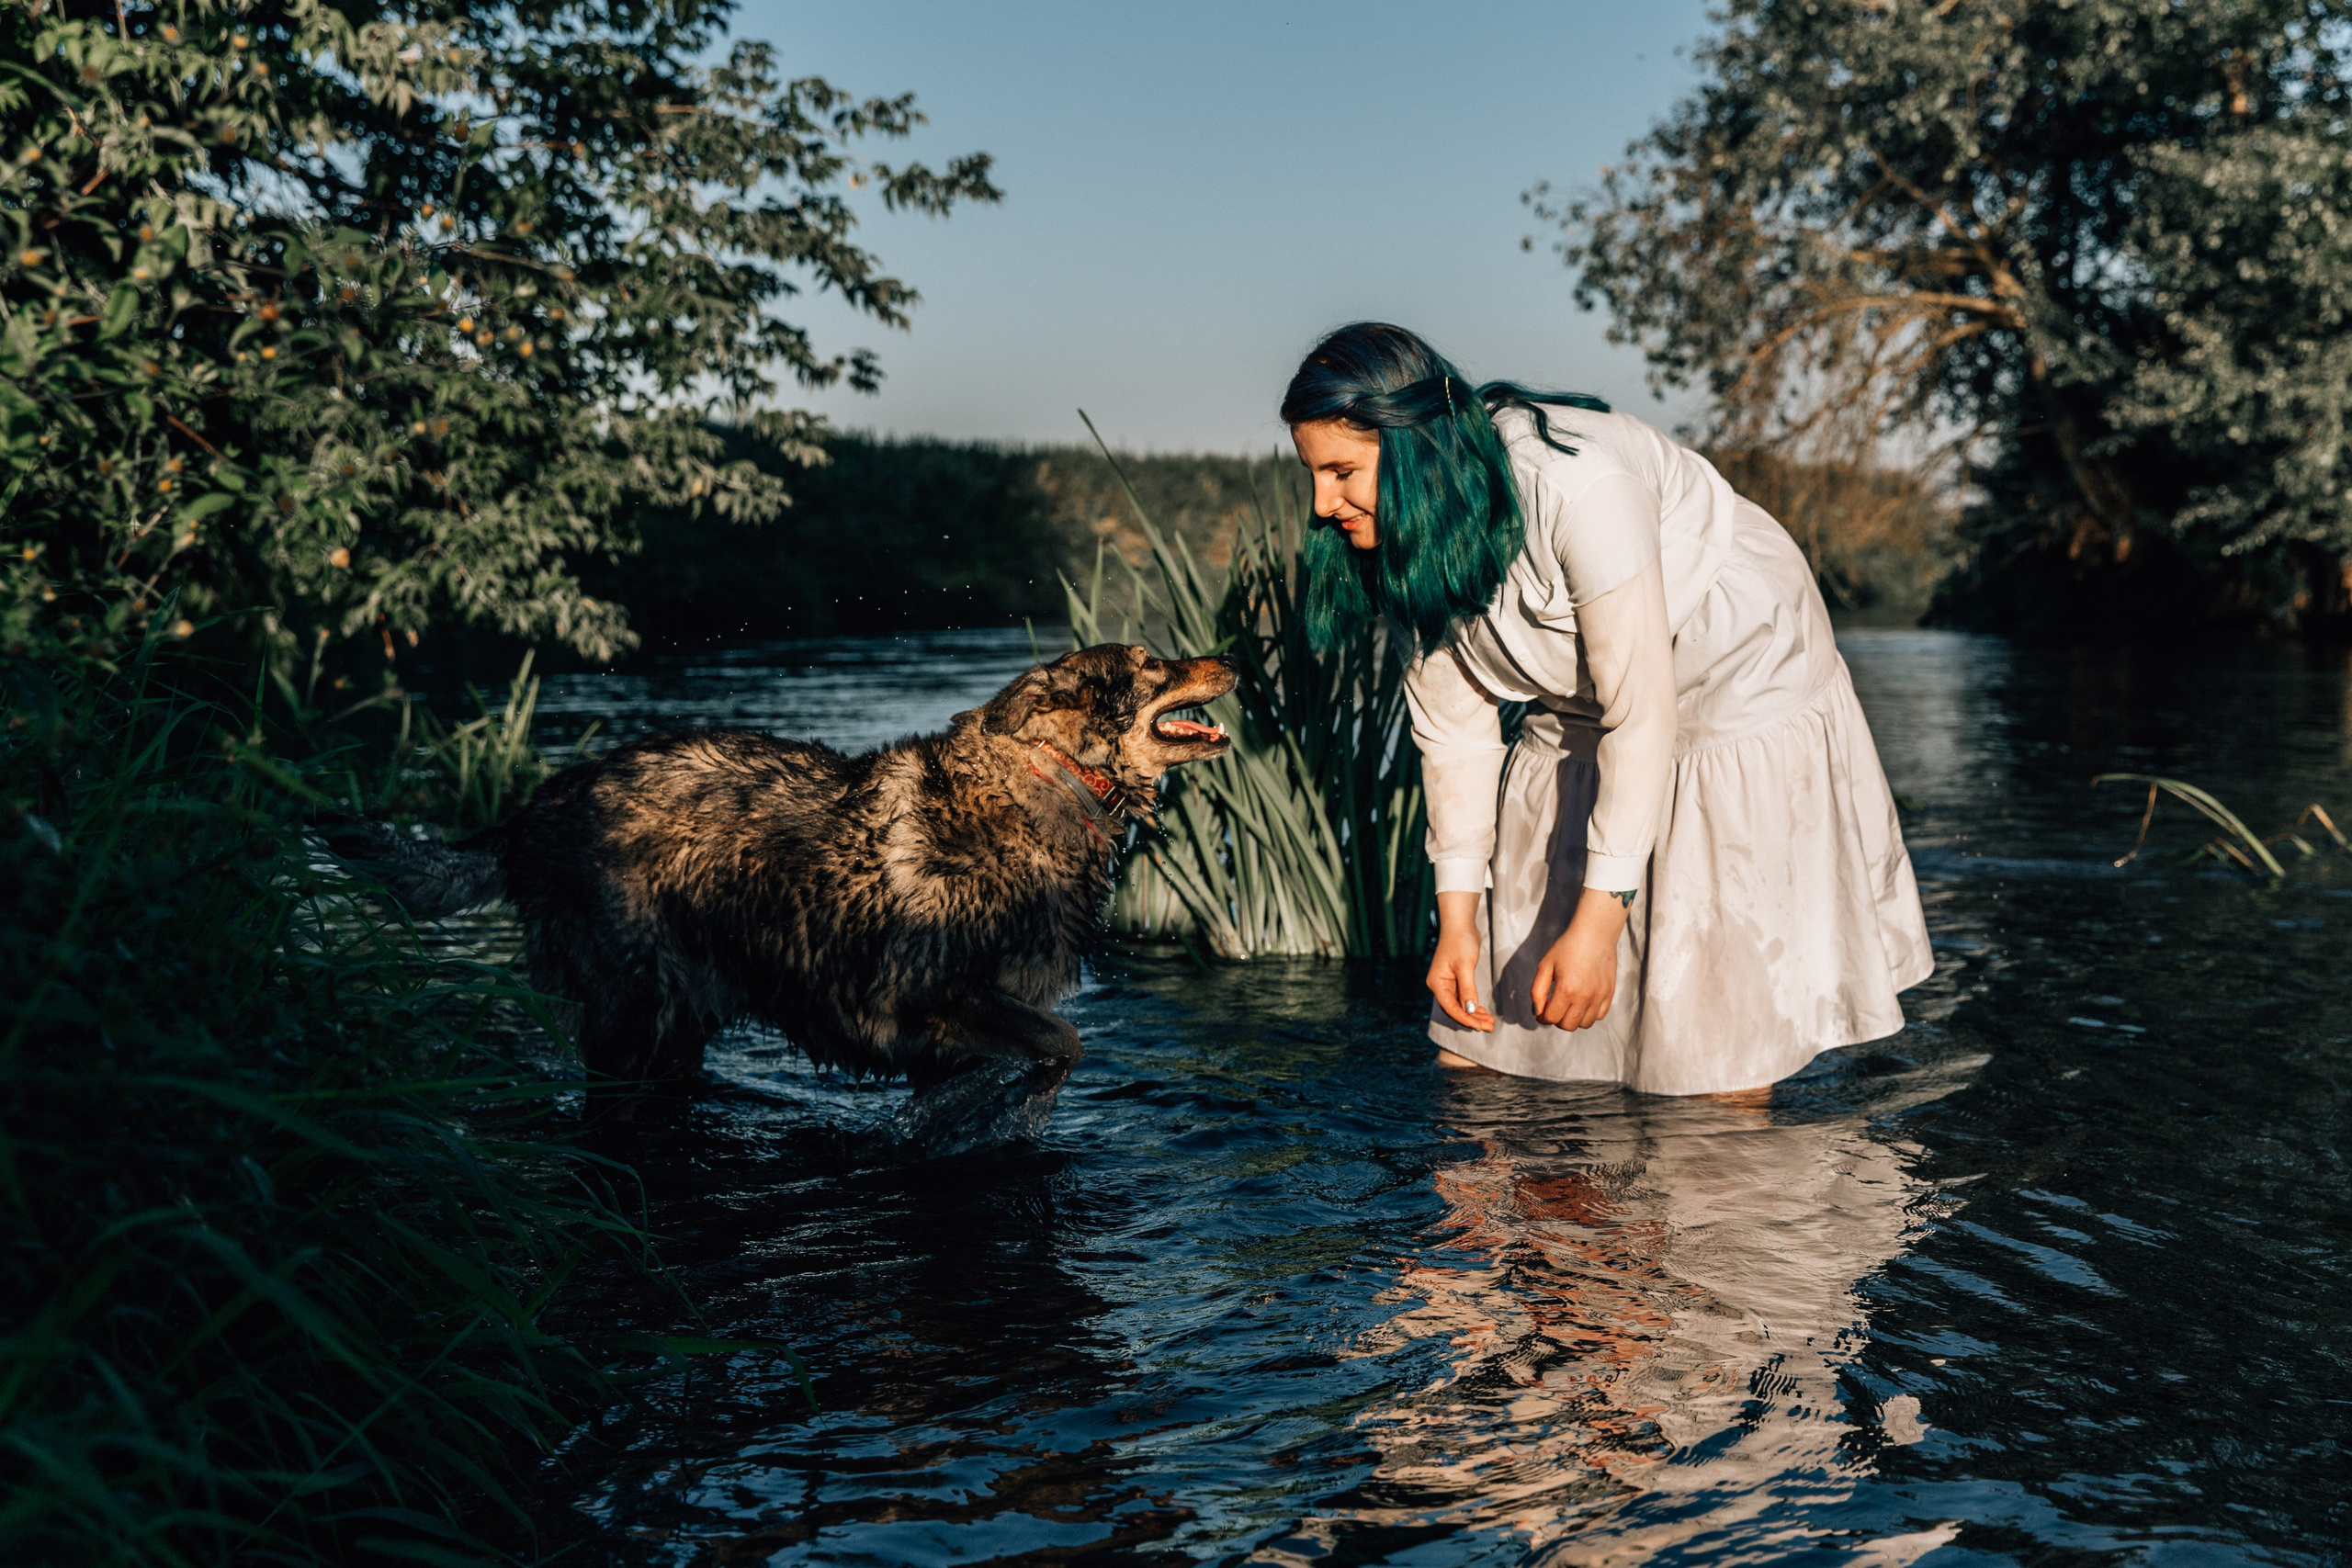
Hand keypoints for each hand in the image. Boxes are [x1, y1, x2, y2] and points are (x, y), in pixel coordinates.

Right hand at [1427, 891, 1491, 1031]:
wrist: (1460, 925)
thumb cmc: (1460, 942)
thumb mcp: (1465, 966)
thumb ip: (1467, 989)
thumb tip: (1470, 1010)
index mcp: (1437, 983)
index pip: (1451, 1008)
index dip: (1465, 1019)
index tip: (1480, 1027)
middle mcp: (1439, 986)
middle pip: (1455, 1010)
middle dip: (1472, 1020)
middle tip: (1489, 1027)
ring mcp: (1447, 984)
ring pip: (1460, 1006)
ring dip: (1474, 1014)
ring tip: (1489, 1022)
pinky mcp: (1455, 980)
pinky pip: (1462, 998)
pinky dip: (1472, 1006)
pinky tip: (1482, 1011)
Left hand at [1530, 887, 1631, 1030]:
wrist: (1594, 934)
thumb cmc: (1567, 947)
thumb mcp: (1545, 966)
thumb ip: (1537, 991)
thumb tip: (1537, 1012)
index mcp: (1566, 990)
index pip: (1551, 1018)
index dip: (1542, 1017)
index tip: (1541, 1011)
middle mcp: (1585, 997)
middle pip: (1568, 1025)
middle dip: (1557, 1020)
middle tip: (1554, 1008)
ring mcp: (1599, 996)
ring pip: (1584, 1024)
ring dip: (1573, 1019)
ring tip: (1569, 1005)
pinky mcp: (1609, 994)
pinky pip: (1599, 1016)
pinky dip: (1589, 1014)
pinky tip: (1583, 1002)